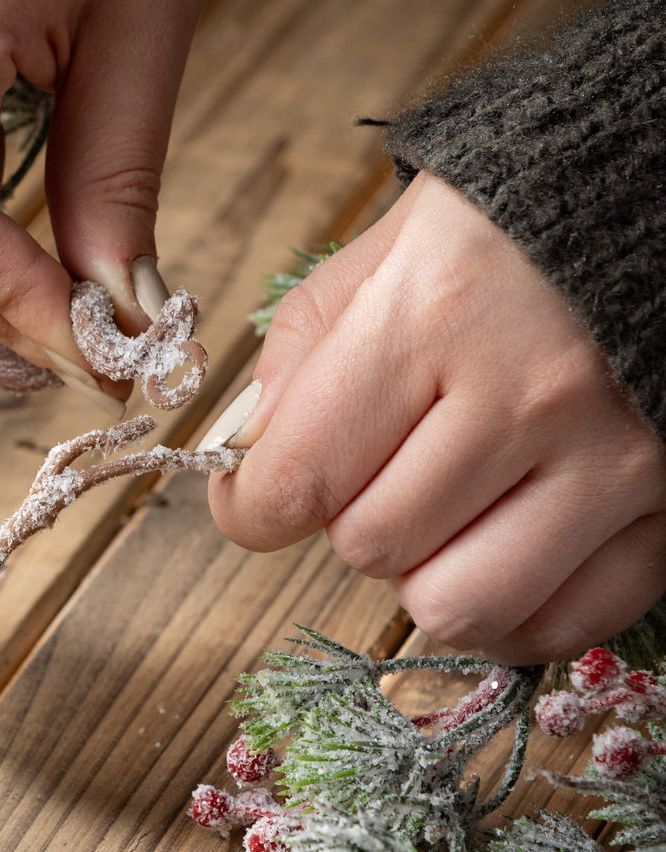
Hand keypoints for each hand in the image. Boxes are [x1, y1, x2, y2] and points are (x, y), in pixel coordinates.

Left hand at [207, 172, 665, 663]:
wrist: (658, 202)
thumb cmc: (512, 227)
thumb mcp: (386, 251)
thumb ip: (302, 349)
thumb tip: (252, 458)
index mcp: (433, 314)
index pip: (296, 480)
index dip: (249, 508)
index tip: (252, 499)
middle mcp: (527, 394)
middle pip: (372, 548)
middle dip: (349, 517)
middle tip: (378, 468)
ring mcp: (614, 459)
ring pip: (458, 607)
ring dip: (424, 572)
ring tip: (440, 512)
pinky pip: (557, 625)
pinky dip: (506, 609)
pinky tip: (494, 551)